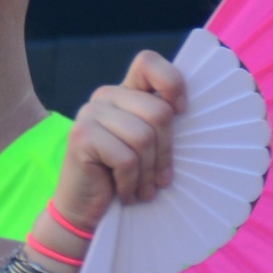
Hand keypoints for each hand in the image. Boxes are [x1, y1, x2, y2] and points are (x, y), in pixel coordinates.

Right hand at [48, 50, 184, 238]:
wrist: (83, 209)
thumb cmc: (122, 178)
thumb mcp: (147, 146)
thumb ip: (159, 124)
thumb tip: (190, 115)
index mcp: (123, 92)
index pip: (148, 62)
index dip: (172, 83)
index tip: (181, 113)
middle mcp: (104, 96)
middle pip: (158, 112)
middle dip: (166, 152)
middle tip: (161, 179)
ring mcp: (89, 114)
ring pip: (144, 137)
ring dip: (149, 173)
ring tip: (145, 190)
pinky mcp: (82, 137)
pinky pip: (126, 159)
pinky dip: (131, 183)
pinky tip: (126, 194)